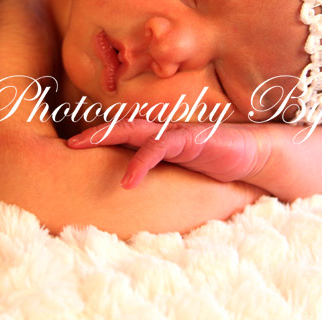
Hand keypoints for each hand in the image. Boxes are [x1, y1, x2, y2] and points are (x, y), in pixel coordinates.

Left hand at [67, 120, 270, 188]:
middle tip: (69, 143)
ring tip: (84, 146)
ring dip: (107, 136)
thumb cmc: (215, 162)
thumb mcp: (181, 171)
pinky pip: (160, 147)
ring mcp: (175, 132)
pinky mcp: (190, 139)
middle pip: (122, 127)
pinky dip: (142, 162)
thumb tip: (133, 193)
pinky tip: (128, 181)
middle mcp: (162, 131)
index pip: (123, 134)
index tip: (72, 147)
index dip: (99, 138)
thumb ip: (160, 172)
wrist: (252, 153)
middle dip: (95, 133)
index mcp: (158, 138)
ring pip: (134, 129)